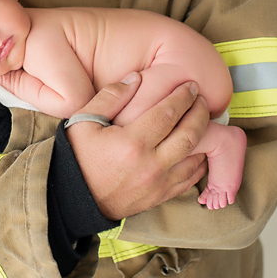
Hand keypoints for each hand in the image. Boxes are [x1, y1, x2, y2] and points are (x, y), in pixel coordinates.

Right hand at [65, 73, 209, 219]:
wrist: (71, 199)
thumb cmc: (76, 157)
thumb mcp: (84, 121)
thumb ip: (111, 96)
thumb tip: (136, 78)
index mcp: (132, 143)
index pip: (168, 113)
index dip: (183, 97)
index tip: (191, 86)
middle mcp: (150, 165)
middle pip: (189, 135)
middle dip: (200, 114)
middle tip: (202, 100)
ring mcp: (157, 184)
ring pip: (195, 158)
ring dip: (205, 138)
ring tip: (203, 122)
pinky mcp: (158, 197)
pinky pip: (189, 179)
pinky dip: (199, 163)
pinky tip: (200, 150)